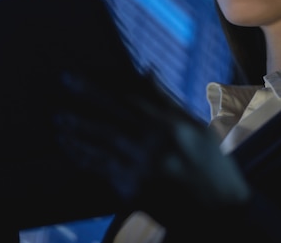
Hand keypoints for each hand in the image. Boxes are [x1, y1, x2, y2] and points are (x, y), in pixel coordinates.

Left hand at [54, 71, 250, 224]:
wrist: (221, 212)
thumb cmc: (212, 164)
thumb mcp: (196, 127)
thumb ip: (167, 99)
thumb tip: (146, 69)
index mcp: (173, 126)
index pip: (127, 99)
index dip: (97, 87)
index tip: (75, 78)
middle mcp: (156, 146)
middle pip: (109, 120)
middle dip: (81, 105)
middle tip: (62, 90)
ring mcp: (143, 171)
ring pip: (100, 147)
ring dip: (77, 134)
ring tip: (59, 123)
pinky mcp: (135, 192)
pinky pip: (104, 170)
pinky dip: (86, 158)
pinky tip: (73, 148)